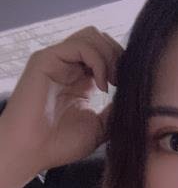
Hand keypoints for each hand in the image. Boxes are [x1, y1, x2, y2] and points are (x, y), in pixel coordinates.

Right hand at [0, 26, 122, 173]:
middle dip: (119, 56)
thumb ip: (115, 110)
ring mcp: (57, 61)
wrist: (33, 152)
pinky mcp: (46, 60)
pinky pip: (80, 46)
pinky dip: (99, 61)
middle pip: (101, 39)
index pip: (106, 53)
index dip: (122, 63)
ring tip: (113, 83)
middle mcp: (69, 66)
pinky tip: (103, 86)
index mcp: (81, 79)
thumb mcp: (99, 127)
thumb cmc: (61, 144)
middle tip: (123, 83)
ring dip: (110, 56)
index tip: (131, 85)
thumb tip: (134, 98)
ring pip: (92, 35)